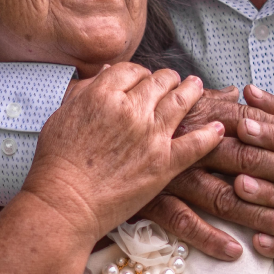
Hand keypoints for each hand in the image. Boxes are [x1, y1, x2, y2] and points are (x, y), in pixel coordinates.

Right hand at [21, 63, 223, 241]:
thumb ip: (85, 91)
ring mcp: (151, 135)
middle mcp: (131, 109)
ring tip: (197, 87)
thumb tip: (103, 73)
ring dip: (192, 91)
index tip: (143, 79)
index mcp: (103, 94)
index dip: (140, 73)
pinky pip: (196, 144)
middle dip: (168, 79)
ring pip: (181, 102)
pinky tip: (218, 128)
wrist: (64, 203)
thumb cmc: (56, 163)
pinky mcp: (164, 163)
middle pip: (160, 81)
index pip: (132, 70)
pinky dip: (210, 134)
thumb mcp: (62, 116)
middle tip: (174, 80)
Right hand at [140, 87, 273, 260]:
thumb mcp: (170, 103)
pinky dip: (211, 237)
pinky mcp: (153, 199)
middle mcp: (187, 142)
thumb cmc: (130, 122)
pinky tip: (236, 251)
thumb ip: (207, 100)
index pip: (250, 124)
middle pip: (246, 158)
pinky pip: (186, 222)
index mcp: (197, 116)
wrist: (79, 150)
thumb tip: (235, 91)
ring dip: (259, 211)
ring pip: (223, 193)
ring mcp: (171, 172)